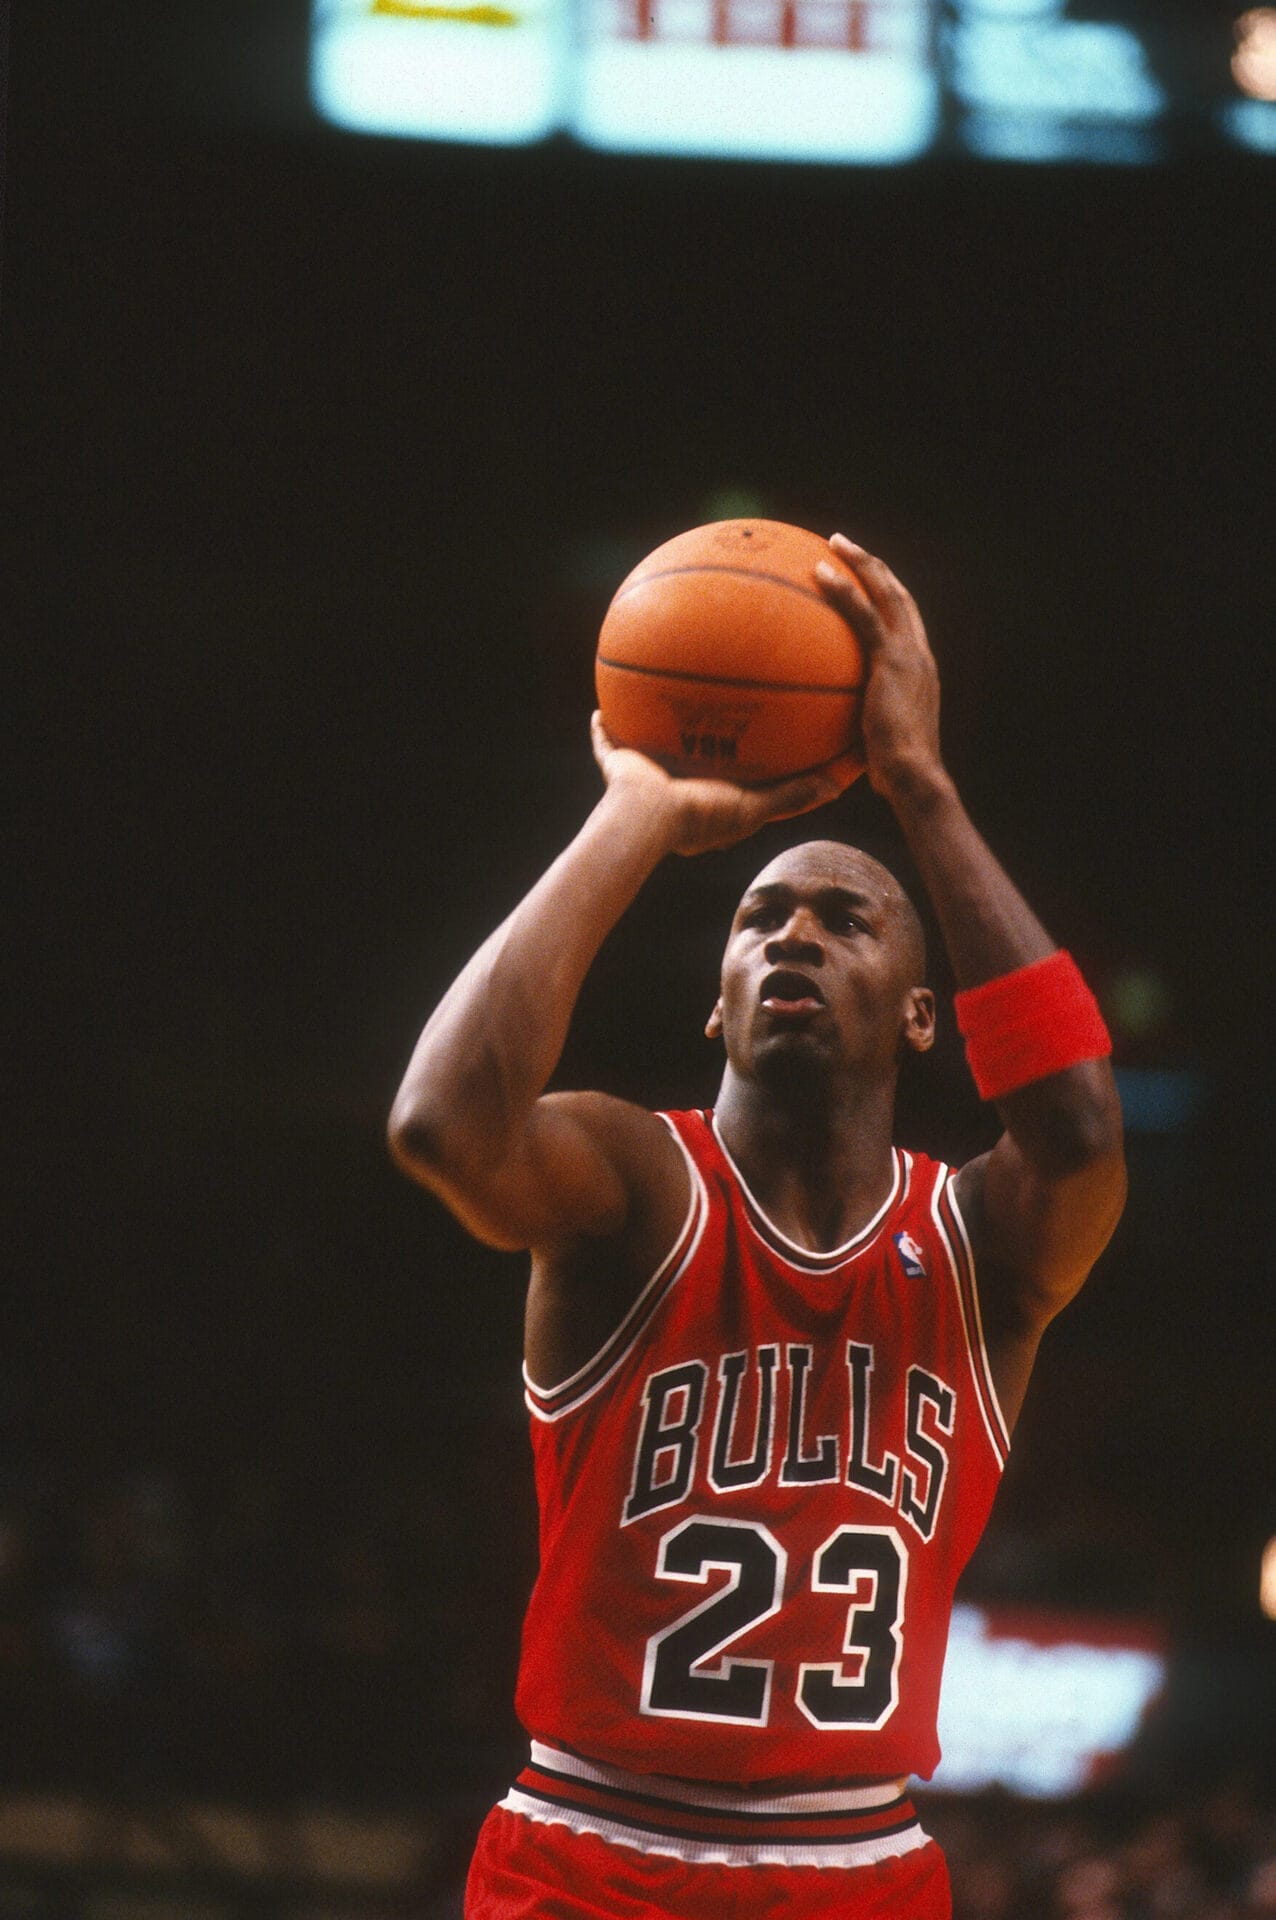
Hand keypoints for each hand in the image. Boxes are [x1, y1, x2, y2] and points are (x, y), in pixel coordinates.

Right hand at [590, 713, 858, 857]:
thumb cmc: (700, 816)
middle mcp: (673, 789)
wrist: (647, 818)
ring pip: (646, 749)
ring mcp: (642, 779)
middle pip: (686, 759)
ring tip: (656, 701)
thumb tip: (833, 788)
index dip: (737, 766)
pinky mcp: (616, 767)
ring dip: (649, 730)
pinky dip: (602, 729)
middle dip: (695, 742)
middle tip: (707, 715)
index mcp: (705, 802)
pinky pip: (606, 743)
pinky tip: (601, 708)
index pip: (725, 781)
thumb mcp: (752, 807)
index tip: (752, 746)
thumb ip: (789, 796)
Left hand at [816, 535, 943, 799]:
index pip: (905, 621)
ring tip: (833, 543)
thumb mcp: (875, 743)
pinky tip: (820, 573)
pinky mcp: (892, 661)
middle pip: (899, 596)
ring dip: (861, 563)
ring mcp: (909, 654)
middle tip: (845, 546)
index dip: (886, 595)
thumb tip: (829, 739)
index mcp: (920, 670)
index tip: (865, 579)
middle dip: (874, 567)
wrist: (913, 776)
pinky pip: (863, 615)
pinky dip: (843, 590)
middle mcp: (920, 654)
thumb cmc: (893, 774)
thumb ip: (858, 727)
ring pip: (887, 593)